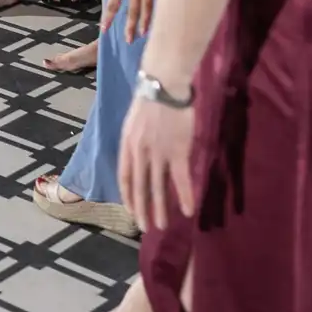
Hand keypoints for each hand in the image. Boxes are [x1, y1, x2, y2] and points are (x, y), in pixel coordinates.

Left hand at [96, 0, 164, 41]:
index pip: (113, 3)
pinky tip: (166, 16)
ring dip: (147, 21)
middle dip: (130, 26)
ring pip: (148, 6)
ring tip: (146, 34)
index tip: (105, 30)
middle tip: (129, 40)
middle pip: (133, 10)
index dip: (108, 18)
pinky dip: (164, 5)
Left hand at [119, 90, 196, 232]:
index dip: (127, 195)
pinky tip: (188, 210)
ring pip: (157, 187)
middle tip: (145, 227)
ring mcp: (158, 153)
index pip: (123, 176)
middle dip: (141, 209)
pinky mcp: (178, 151)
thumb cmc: (151, 97)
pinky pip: (181, 179)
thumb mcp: (134, 121)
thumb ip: (136, 140)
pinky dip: (185, 196)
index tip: (131, 210)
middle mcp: (139, 152)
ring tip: (161, 227)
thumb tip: (140, 155)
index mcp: (127, 144)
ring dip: (160, 209)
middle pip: (138, 186)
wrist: (164, 83)